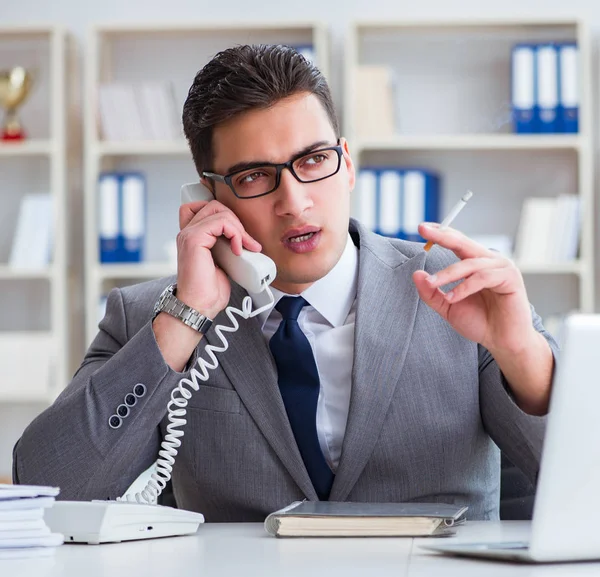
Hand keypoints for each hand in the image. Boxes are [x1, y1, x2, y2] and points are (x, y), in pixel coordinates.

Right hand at [176, 199, 261, 317]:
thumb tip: (246, 240)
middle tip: (246, 243)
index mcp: (192, 236)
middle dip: (235, 221)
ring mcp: (189, 234)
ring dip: (238, 228)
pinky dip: (235, 233)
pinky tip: (237, 250)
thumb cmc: (209, 290)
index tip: (239, 238)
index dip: (226, 217)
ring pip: (219, 211)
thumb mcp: (223, 261)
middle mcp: (187, 232)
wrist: (200, 306)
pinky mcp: (194, 239)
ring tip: (244, 247)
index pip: (206, 208)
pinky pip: (221, 222)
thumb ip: (227, 246)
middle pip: (214, 205)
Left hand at [412, 223, 536, 355]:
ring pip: (470, 264)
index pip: (456, 242)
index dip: (440, 233)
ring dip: (448, 274)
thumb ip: (431, 292)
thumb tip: (416, 274)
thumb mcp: (448, 307)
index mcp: (475, 263)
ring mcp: (502, 267)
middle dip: (442, 236)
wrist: (502, 342)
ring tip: (432, 283)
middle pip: (463, 243)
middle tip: (423, 230)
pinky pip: (482, 278)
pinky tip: (452, 297)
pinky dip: (464, 287)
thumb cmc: (479, 322)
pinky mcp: (511, 278)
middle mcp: (489, 261)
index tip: (422, 227)